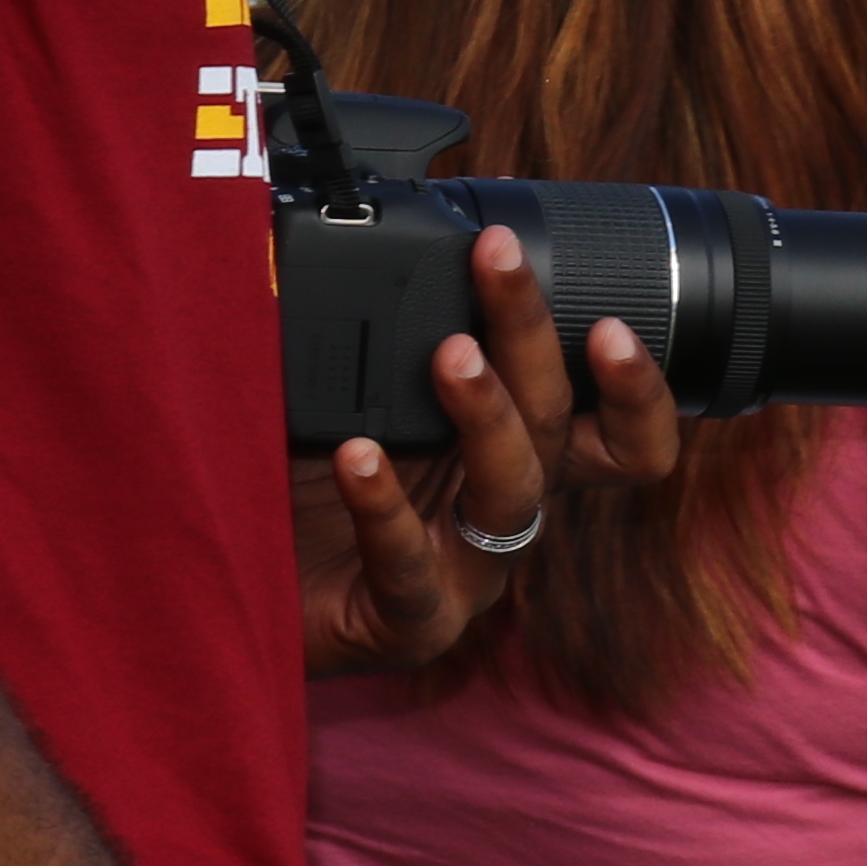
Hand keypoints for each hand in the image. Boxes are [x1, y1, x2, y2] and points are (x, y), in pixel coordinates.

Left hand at [297, 224, 686, 675]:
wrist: (229, 600)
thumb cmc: (288, 501)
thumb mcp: (338, 407)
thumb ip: (362, 345)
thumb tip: (331, 242)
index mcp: (507, 462)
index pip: (617, 435)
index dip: (637, 387)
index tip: (610, 312)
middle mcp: (500, 511)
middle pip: (560, 425)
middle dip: (534, 332)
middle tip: (499, 261)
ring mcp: (464, 572)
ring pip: (513, 487)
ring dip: (490, 412)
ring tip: (450, 355)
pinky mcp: (411, 622)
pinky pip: (414, 563)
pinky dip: (389, 505)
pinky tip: (358, 457)